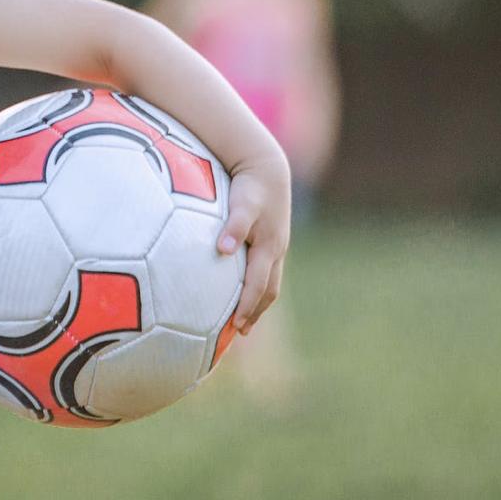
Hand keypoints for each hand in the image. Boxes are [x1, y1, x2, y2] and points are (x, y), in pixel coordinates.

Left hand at [217, 154, 290, 331]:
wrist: (266, 167)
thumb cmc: (250, 186)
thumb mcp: (242, 204)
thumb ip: (233, 226)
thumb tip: (223, 249)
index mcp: (269, 247)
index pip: (259, 286)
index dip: (248, 307)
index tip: (235, 327)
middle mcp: (276, 250)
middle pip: (269, 290)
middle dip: (256, 312)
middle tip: (240, 332)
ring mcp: (277, 246)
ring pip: (271, 281)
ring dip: (259, 302)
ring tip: (244, 320)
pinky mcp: (273, 239)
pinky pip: (267, 269)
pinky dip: (258, 284)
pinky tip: (245, 287)